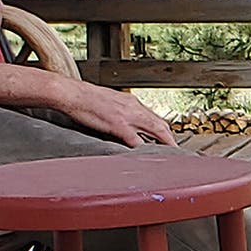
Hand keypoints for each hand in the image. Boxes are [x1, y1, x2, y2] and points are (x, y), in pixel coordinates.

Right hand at [57, 79, 175, 147]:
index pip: (155, 118)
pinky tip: (150, 158)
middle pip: (161, 124)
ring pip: (156, 130)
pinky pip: (137, 140)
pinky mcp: (118, 125)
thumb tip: (126, 126)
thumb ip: (121, 113)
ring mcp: (128, 116)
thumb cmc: (85, 99)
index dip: (164, 131)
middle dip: (171, 139)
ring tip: (173, 157)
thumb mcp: (109, 103)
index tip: (169, 141)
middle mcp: (134, 108)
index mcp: (131, 103)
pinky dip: (145, 150)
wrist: (72, 93)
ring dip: (166, 144)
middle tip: (178, 152)